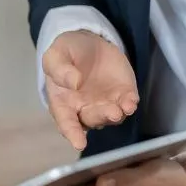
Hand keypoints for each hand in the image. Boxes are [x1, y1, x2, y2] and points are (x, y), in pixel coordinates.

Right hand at [43, 30, 139, 150]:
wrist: (88, 42)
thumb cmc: (66, 53)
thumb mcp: (55, 55)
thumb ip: (60, 69)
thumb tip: (73, 83)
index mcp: (64, 103)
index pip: (66, 123)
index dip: (72, 134)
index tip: (79, 143)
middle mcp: (85, 109)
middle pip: (92, 119)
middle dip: (102, 117)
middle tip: (111, 112)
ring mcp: (106, 103)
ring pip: (112, 116)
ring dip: (117, 114)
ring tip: (123, 108)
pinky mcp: (123, 94)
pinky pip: (127, 103)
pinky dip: (130, 104)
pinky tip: (131, 102)